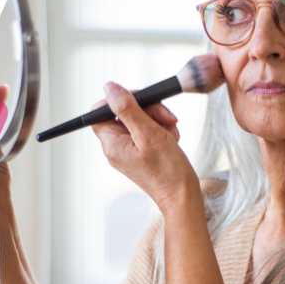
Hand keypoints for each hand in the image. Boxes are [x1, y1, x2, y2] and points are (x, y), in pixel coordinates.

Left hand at [92, 82, 198, 214]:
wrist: (183, 195)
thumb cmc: (168, 171)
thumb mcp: (148, 134)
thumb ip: (128, 109)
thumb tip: (110, 88)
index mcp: (112, 144)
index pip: (101, 111)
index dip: (118, 100)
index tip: (139, 99)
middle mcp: (117, 147)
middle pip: (124, 112)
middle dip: (148, 110)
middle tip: (166, 117)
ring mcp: (130, 150)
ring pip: (139, 119)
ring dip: (158, 120)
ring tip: (171, 132)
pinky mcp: (142, 151)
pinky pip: (148, 131)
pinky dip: (162, 130)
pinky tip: (171, 138)